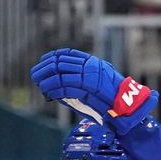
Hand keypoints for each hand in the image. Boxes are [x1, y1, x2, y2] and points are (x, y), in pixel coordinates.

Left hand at [30, 48, 157, 133]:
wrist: (125, 106)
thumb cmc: (108, 99)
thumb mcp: (93, 84)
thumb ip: (78, 81)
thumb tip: (56, 84)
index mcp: (91, 62)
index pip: (68, 53)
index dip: (52, 56)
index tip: (42, 61)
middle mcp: (90, 65)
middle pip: (61, 62)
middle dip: (45, 68)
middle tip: (35, 75)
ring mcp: (89, 75)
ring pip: (61, 73)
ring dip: (48, 80)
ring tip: (40, 85)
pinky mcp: (88, 87)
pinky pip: (66, 86)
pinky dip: (55, 89)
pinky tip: (48, 92)